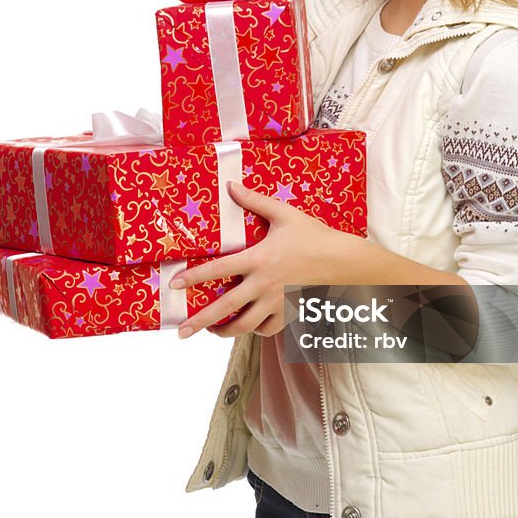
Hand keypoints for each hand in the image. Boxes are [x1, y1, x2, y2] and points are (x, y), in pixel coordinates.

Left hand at [171, 180, 352, 339]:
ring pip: (244, 325)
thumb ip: (255, 201)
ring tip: (211, 331)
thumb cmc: (312, 235)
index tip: (174, 285)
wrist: (342, 261)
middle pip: (225, 307)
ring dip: (224, 331)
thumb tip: (230, 186)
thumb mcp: (284, 214)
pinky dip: (254, 330)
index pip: (218, 270)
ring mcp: (275, 302)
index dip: (193, 277)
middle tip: (181, 331)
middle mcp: (263, 285)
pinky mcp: (288, 313)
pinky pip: (266, 329)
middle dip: (200, 321)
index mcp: (258, 259)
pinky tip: (247, 325)